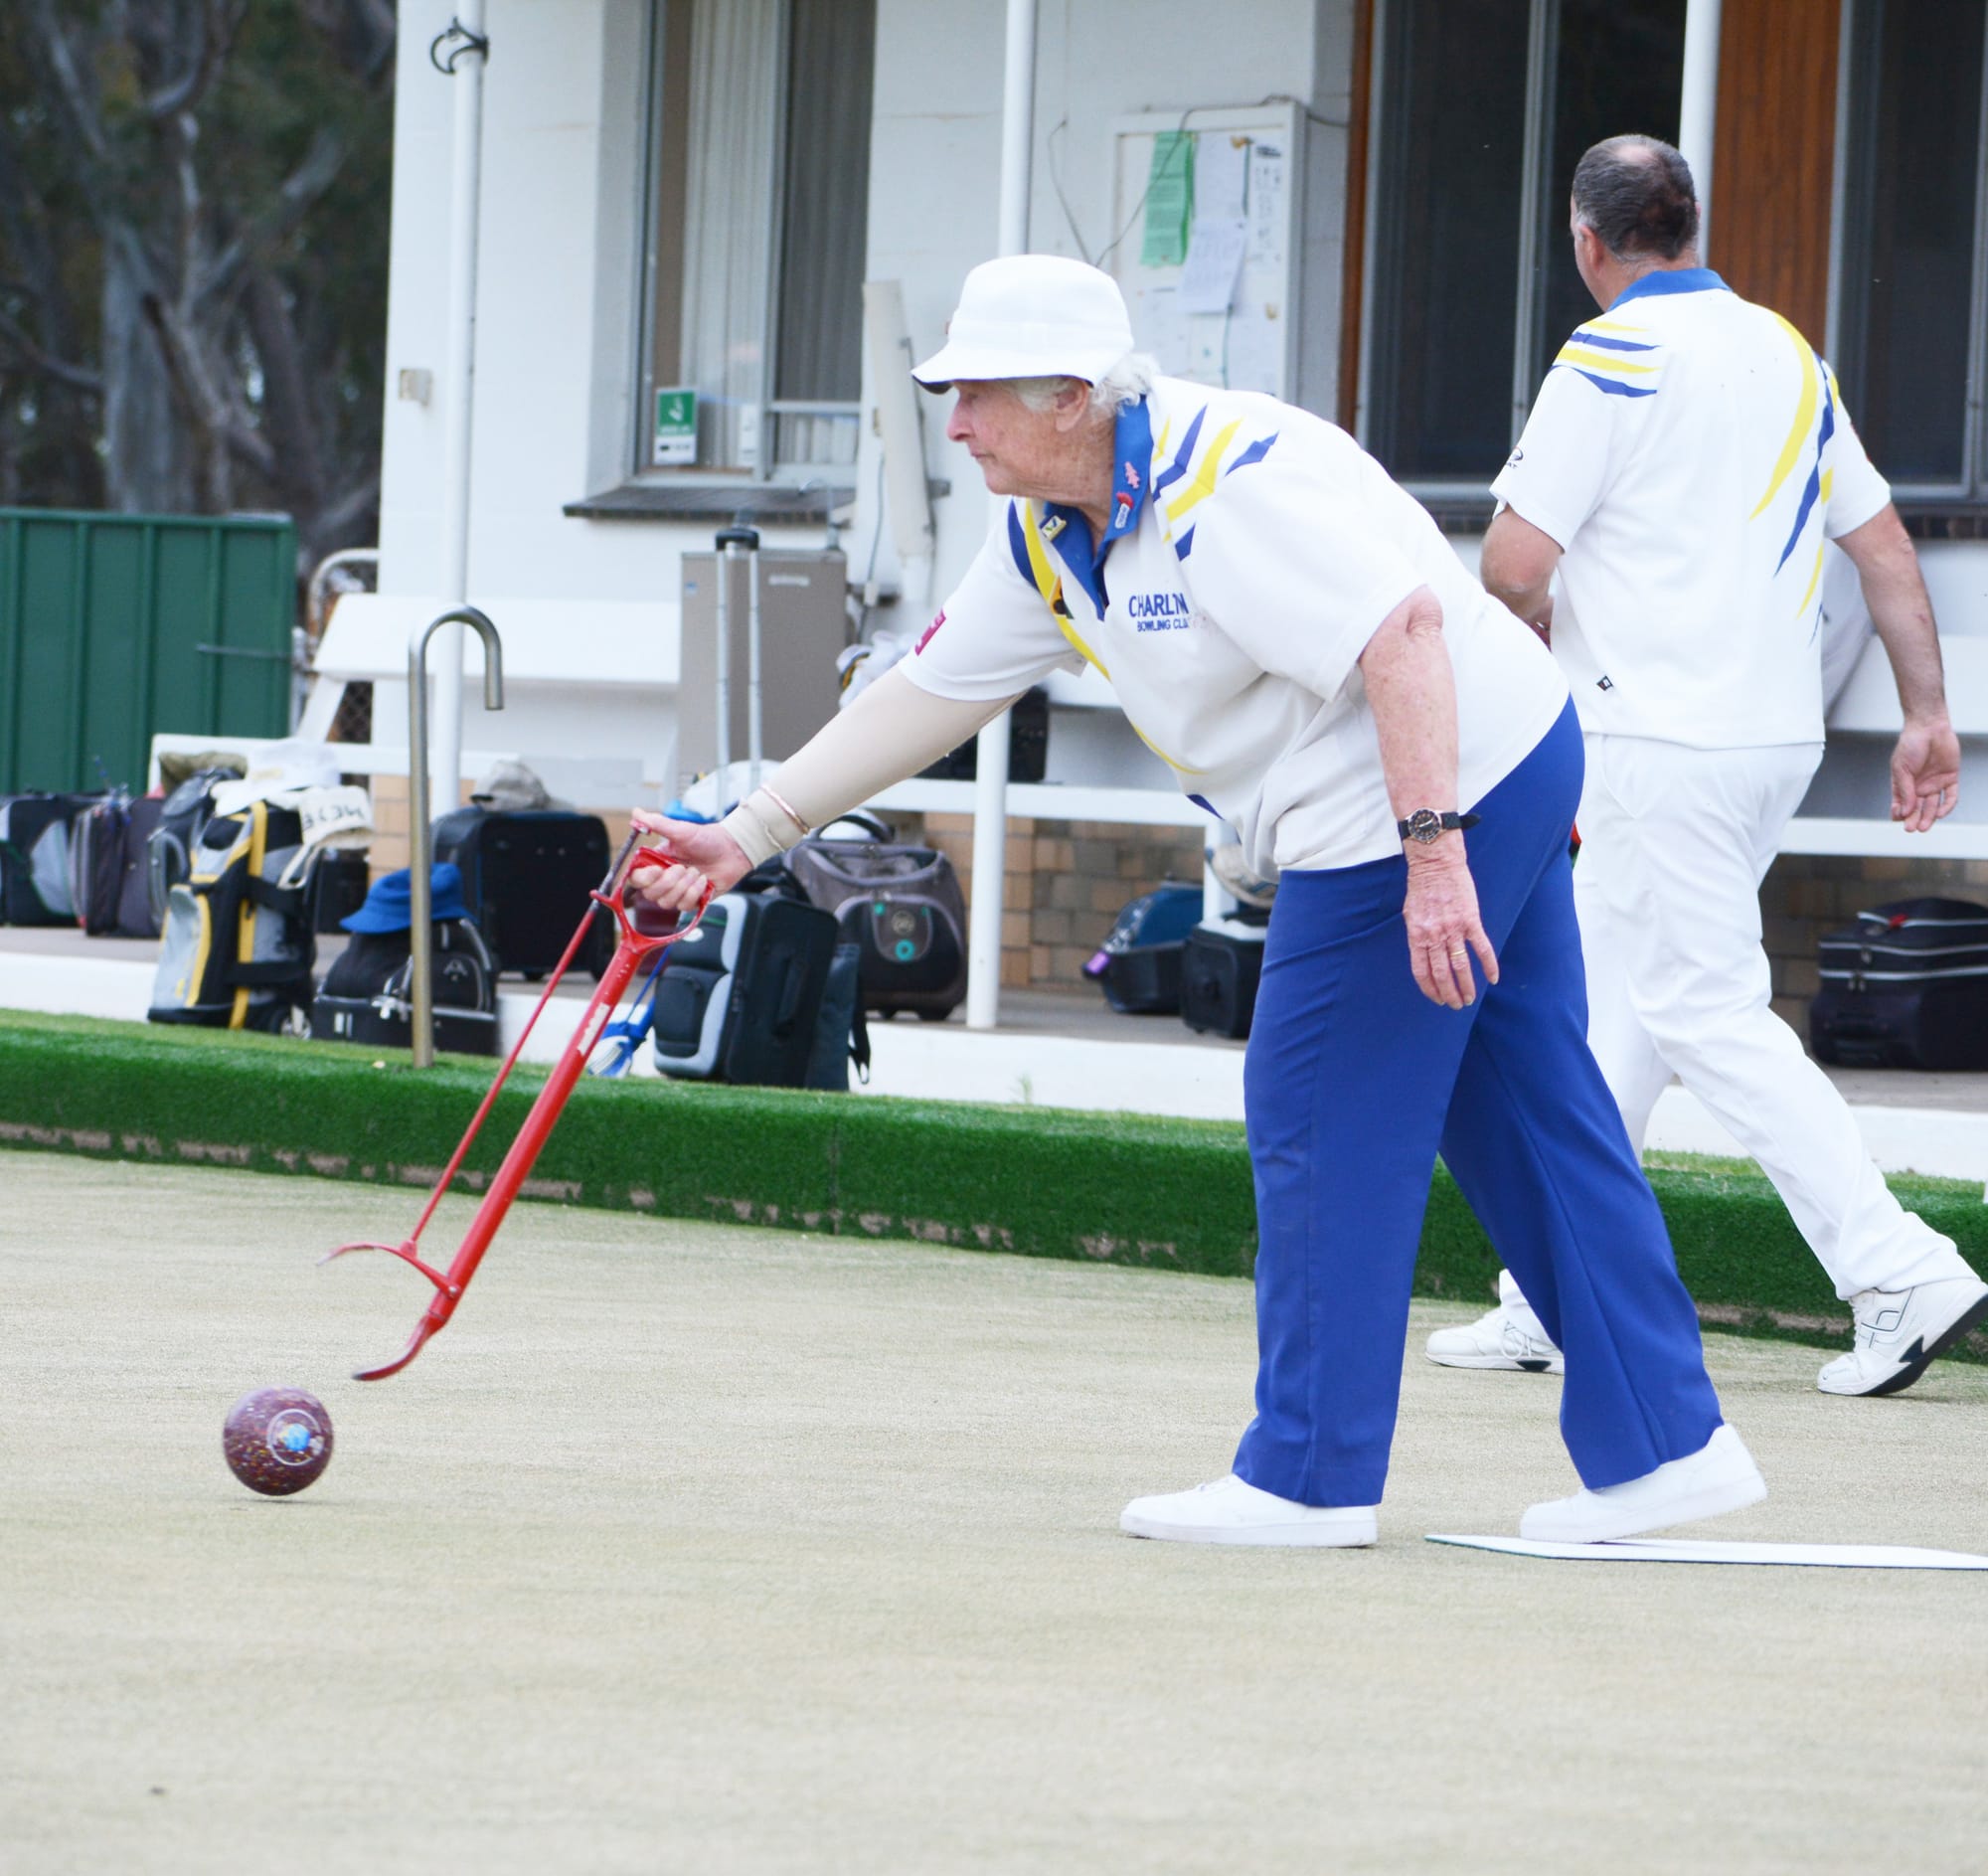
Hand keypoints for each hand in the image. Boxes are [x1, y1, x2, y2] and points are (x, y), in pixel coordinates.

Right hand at [626, 809, 751, 911]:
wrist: (732, 850)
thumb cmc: (708, 839)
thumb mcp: (680, 830)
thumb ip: (656, 823)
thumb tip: (636, 813)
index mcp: (657, 862)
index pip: (637, 878)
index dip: (643, 878)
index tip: (657, 870)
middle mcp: (664, 879)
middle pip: (650, 894)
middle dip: (668, 882)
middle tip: (683, 867)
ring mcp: (678, 891)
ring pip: (667, 902)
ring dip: (684, 886)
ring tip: (696, 872)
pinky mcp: (692, 900)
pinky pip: (685, 906)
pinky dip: (695, 892)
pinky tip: (704, 880)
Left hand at [1402, 842, 1498, 1008]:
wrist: (1435, 863)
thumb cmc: (1421, 887)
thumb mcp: (1410, 914)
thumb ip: (1417, 935)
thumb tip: (1423, 953)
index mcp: (1417, 935)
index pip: (1421, 971)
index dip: (1429, 989)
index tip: (1437, 1000)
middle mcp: (1434, 936)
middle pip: (1442, 973)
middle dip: (1449, 994)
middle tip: (1457, 1006)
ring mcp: (1453, 929)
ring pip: (1460, 966)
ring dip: (1466, 986)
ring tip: (1470, 1000)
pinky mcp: (1471, 920)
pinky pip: (1481, 948)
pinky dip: (1489, 965)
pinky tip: (1492, 979)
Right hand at [1890, 717, 1959, 832]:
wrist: (1929, 727)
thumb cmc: (1910, 745)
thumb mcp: (1901, 768)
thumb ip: (1905, 790)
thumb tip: (1905, 811)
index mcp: (1904, 784)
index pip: (1901, 804)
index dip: (1899, 813)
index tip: (1899, 818)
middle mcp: (1919, 786)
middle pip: (1917, 808)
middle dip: (1914, 819)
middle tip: (1912, 828)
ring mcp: (1935, 783)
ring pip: (1933, 805)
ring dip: (1929, 817)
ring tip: (1924, 826)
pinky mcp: (1950, 779)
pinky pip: (1950, 796)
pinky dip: (1946, 806)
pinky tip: (1940, 813)